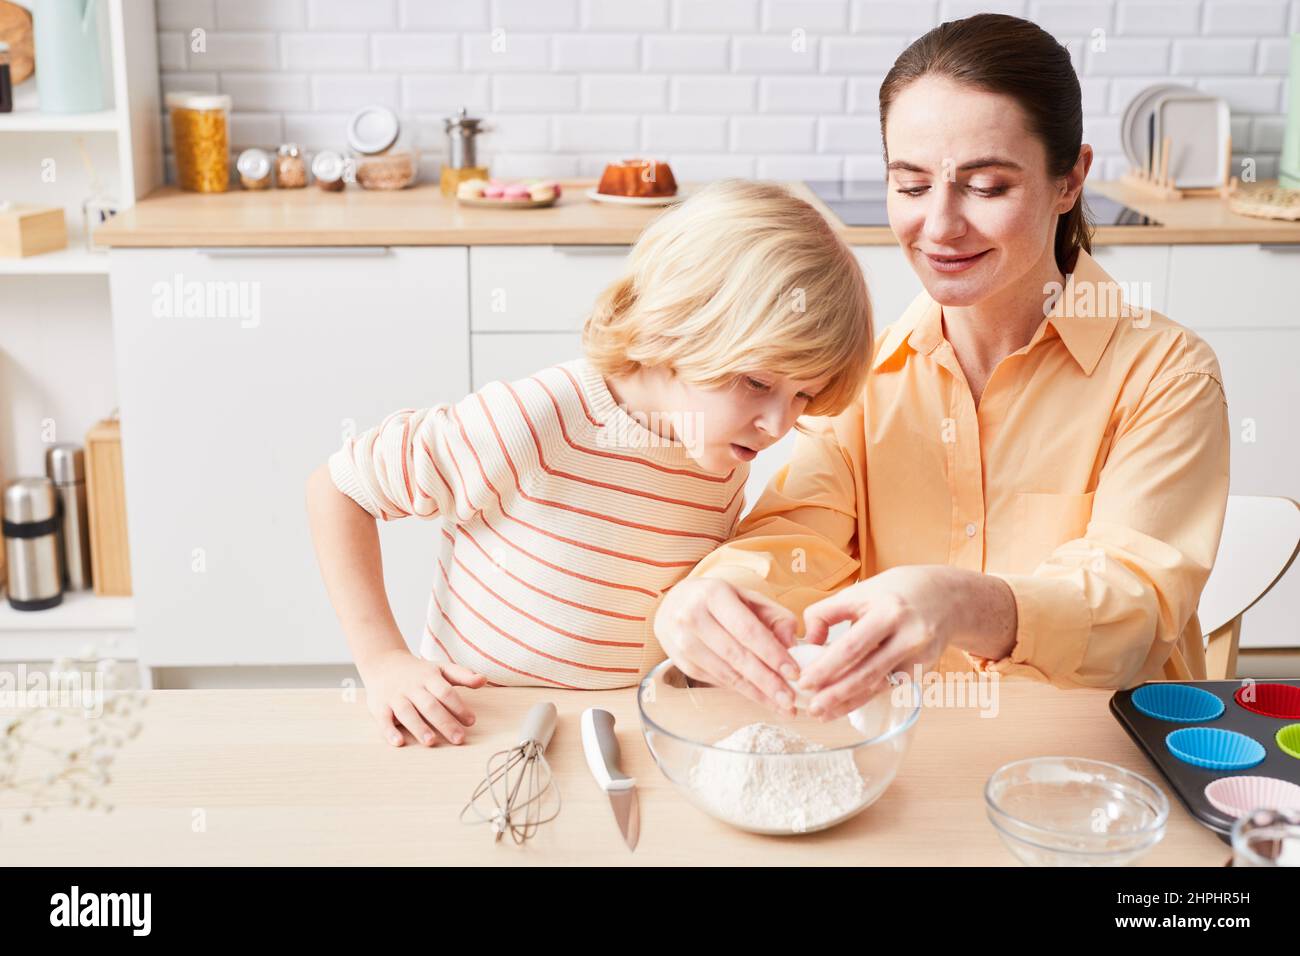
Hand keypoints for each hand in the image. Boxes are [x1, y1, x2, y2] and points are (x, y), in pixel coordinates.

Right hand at [360, 648, 486, 746]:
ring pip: (407, 712)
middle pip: (429, 705)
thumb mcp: (441, 669)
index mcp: (429, 677)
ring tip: (431, 742)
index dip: (459, 707)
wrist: (383, 662)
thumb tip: (483, 680)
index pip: (446, 692)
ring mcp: (395, 696)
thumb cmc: (418, 671)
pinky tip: (398, 742)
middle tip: (458, 738)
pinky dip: (389, 731)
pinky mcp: (379, 706)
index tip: (471, 721)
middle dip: (444, 722)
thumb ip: (462, 675)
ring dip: (419, 727)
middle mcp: (412, 686)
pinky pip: (383, 719)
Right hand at [654, 577, 801, 715]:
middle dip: (767, 681)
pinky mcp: (682, 663)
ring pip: (726, 673)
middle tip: (790, 700)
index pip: (747, 629)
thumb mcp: (747, 597)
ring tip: (781, 706)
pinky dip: (741, 691)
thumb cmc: (719, 601)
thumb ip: (775, 617)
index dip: (772, 653)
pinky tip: (761, 698)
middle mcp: (693, 617)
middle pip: (736, 655)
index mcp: (714, 594)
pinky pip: (716, 681)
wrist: (673, 605)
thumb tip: (793, 644)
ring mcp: (683, 642)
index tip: (794, 672)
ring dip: (757, 693)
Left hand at [798, 566, 956, 720]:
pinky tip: (844, 705)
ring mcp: (919, 656)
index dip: (826, 667)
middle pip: (866, 672)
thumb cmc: (896, 592)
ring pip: (878, 686)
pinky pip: (888, 687)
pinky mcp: (923, 670)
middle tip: (811, 708)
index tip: (803, 681)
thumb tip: (808, 642)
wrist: (948, 598)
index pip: (852, 646)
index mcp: (889, 611)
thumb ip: (827, 612)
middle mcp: (909, 636)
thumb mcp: (861, 591)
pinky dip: (864, 696)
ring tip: (822, 713)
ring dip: (848, 703)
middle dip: (835, 694)